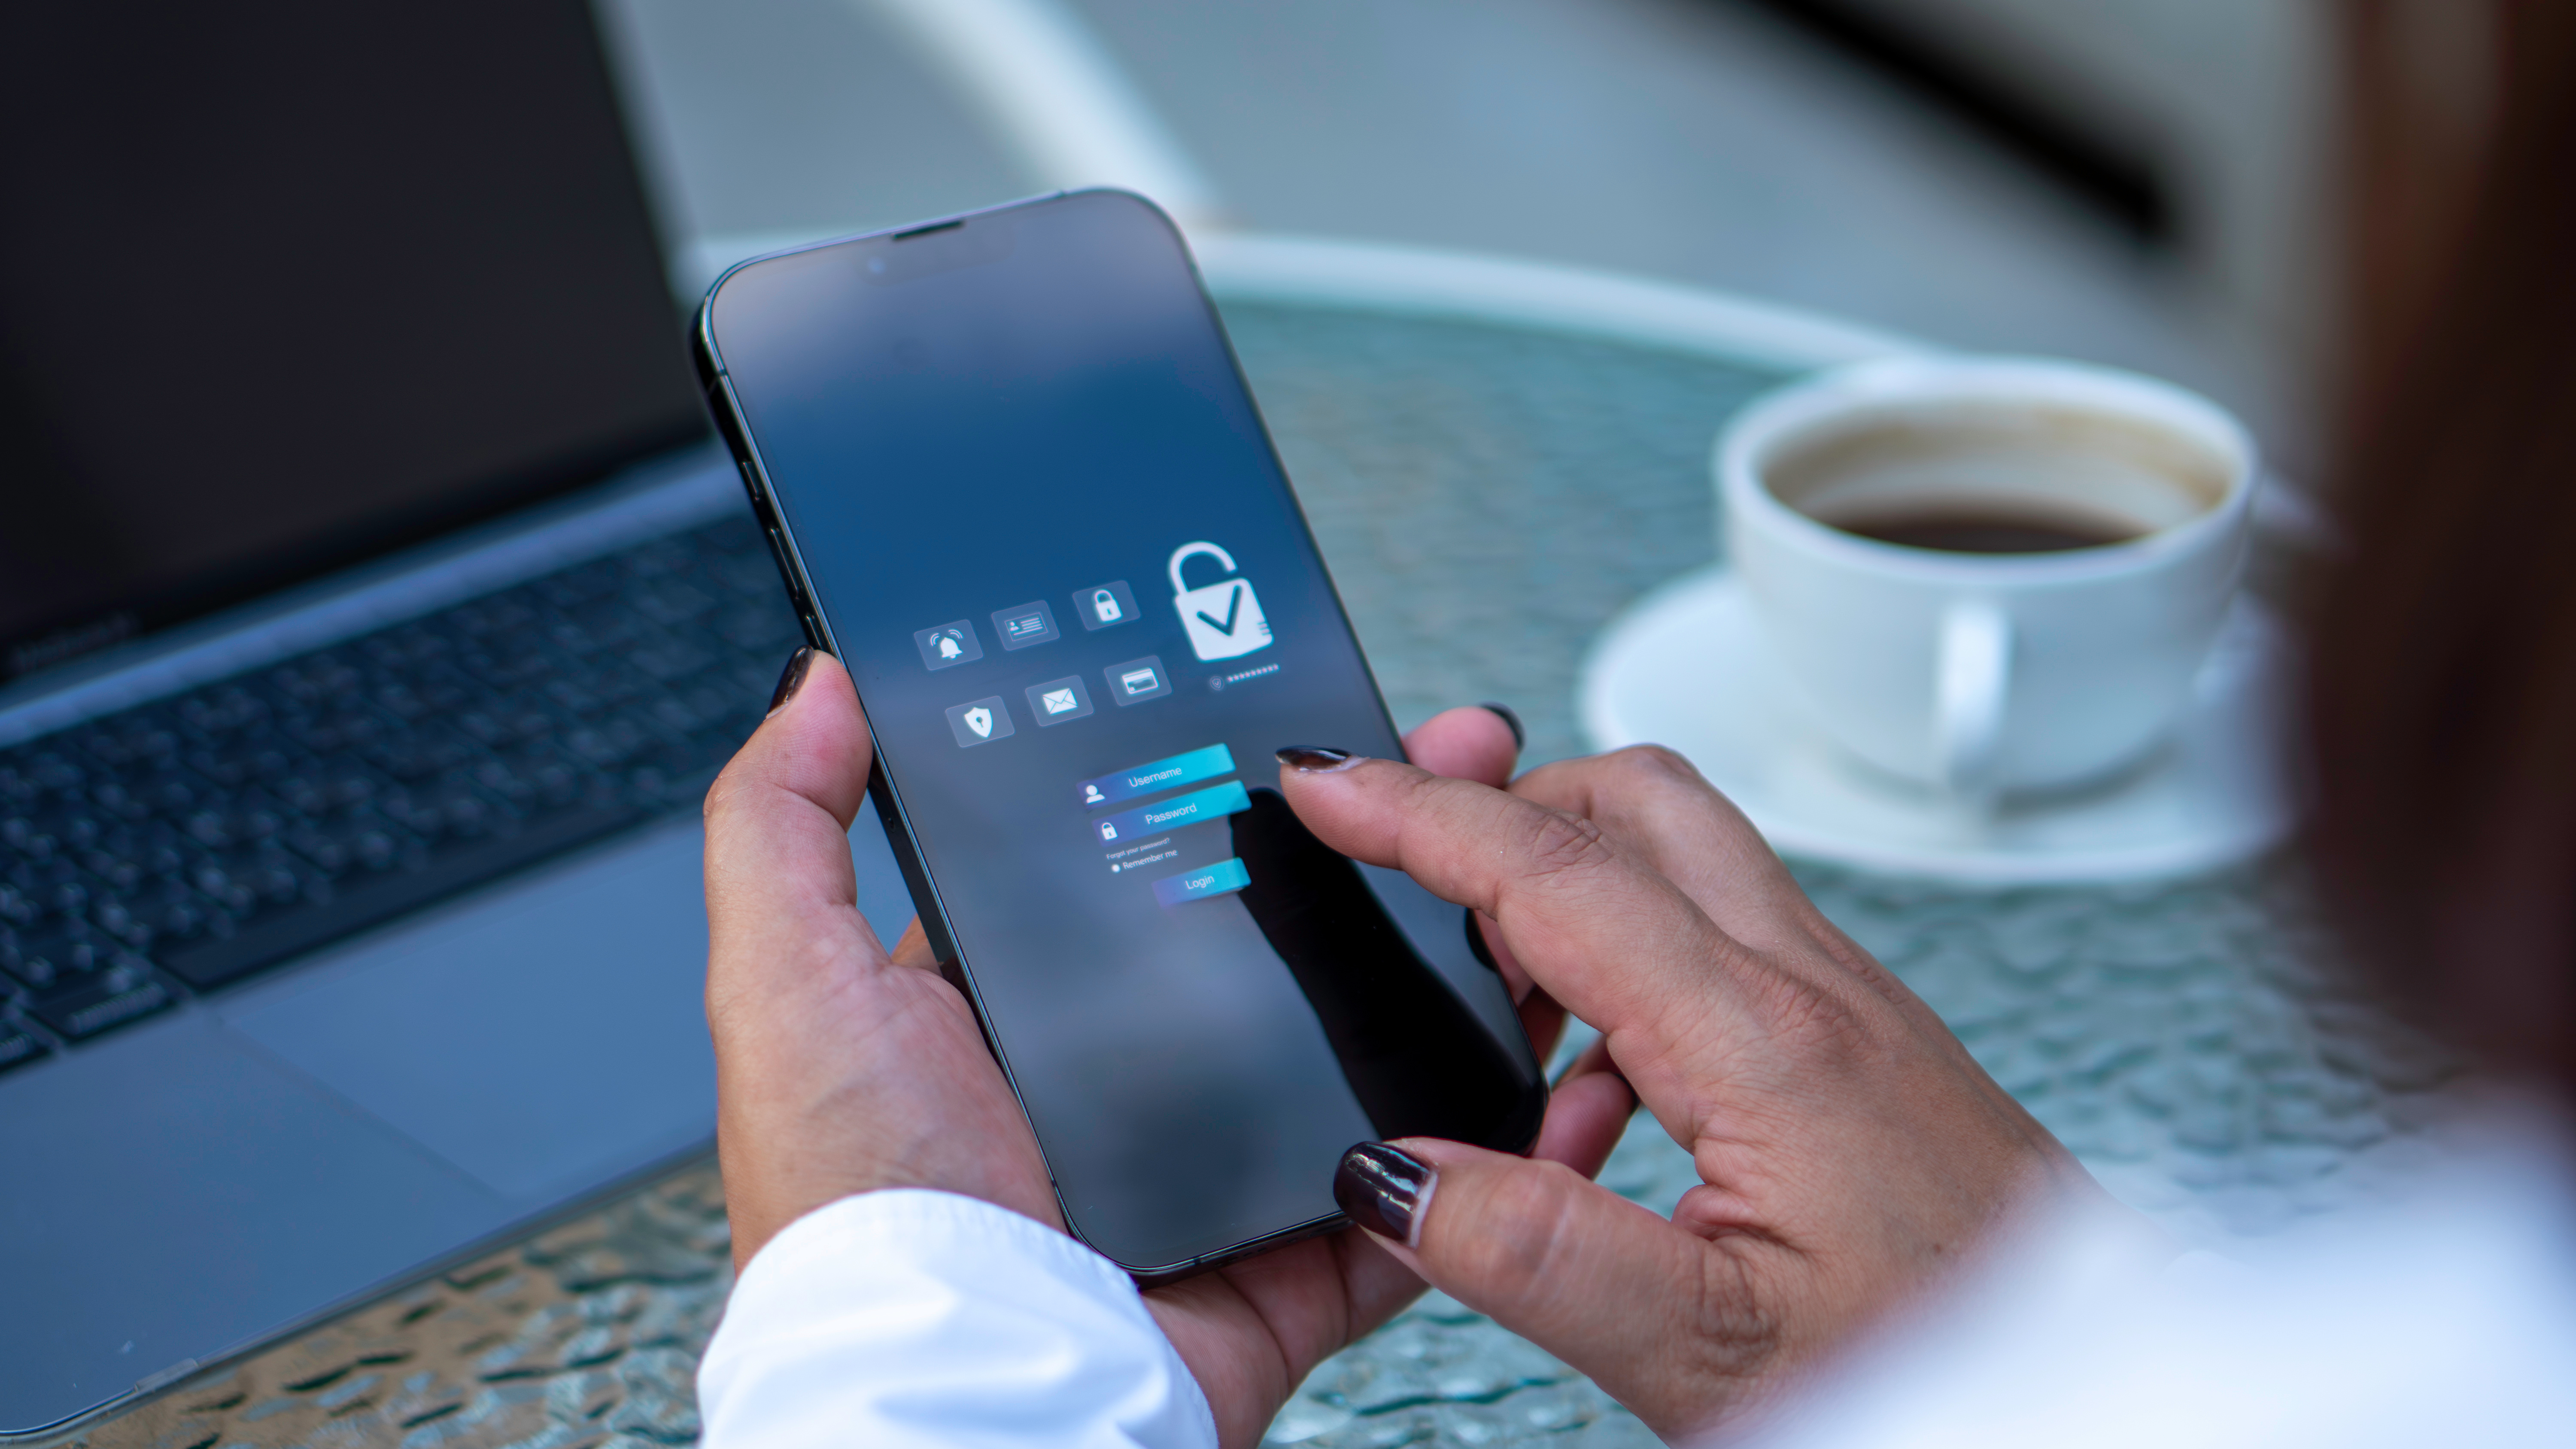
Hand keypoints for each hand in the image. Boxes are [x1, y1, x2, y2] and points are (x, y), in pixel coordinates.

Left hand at [701, 651, 1631, 1447]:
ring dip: (1448, 962)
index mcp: (1018, 1008)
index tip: (1295, 707)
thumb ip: (784, 826)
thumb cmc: (854, 1209)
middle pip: (1275, 933)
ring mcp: (1222, 1168)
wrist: (961, 1396)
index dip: (1225, 777)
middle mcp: (1125, 1082)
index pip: (1140, 854)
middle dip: (1372, 847)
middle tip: (1448, 760)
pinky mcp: (1297, 1251)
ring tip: (1520, 872)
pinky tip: (1530, 1031)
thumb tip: (818, 685)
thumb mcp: (786, 985)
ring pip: (1362, 1042)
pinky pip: (1411, 1181)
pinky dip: (1478, 1125)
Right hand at [1278, 745, 2154, 1440]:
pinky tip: (1595, 1112)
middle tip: (1396, 842)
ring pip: (1680, 862)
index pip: (1555, 873)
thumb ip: (1532, 1254)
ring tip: (1496, 1035)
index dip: (1418, 816)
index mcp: (1764, 1044)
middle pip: (1634, 801)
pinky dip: (1624, 977)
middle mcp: (1812, 990)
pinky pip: (1718, 948)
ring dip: (1562, 896)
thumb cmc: (1941, 1368)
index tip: (1325, 784)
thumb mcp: (1707, 1350)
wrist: (2093, 1385)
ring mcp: (1846, 1004)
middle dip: (1499, 799)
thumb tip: (1391, 1173)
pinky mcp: (1859, 1041)